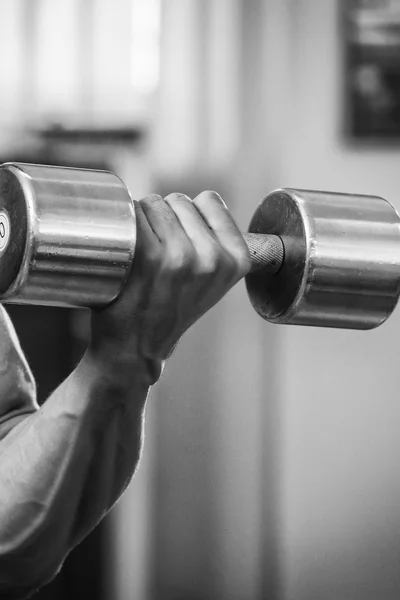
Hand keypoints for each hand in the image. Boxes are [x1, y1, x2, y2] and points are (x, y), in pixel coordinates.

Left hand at [89, 192, 250, 382]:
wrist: (135, 348)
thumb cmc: (168, 311)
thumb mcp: (213, 282)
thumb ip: (219, 243)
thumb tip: (206, 202)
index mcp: (237, 260)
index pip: (210, 201)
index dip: (190, 215)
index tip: (181, 239)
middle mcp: (213, 258)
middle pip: (180, 200)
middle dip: (165, 217)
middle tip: (156, 253)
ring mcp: (181, 256)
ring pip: (155, 203)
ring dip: (142, 220)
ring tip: (140, 254)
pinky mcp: (149, 256)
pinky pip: (134, 214)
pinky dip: (123, 226)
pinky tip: (124, 251)